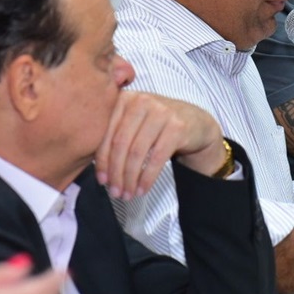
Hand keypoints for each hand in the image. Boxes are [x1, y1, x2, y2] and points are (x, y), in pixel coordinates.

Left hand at [95, 91, 225, 198]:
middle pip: (120, 144)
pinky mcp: (177, 127)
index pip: (106, 134)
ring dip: (130, 179)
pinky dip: (147, 178)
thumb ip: (114, 135)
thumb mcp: (134, 123)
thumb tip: (96, 169)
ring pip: (137, 153)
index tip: (101, 181)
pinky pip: (156, 159)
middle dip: (115, 173)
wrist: (196, 122)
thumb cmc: (158, 126)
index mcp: (124, 98)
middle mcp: (141, 101)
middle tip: (114, 192)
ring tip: (127, 195)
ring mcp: (161, 112)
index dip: (101, 161)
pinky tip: (142, 189)